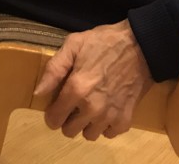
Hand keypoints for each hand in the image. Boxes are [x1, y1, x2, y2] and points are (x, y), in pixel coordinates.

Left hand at [34, 20, 152, 141]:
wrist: (139, 46)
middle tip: (74, 102)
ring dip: (86, 123)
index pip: (54, 119)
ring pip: (89, 135)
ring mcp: (109, 116)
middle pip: (69, 131)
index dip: (51, 112)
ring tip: (90, 104)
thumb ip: (54, 69)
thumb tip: (39, 93)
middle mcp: (92, 108)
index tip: (56, 103)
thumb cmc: (104, 42)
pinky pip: (108, 134)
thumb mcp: (74, 44)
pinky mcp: (125, 120)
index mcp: (76, 89)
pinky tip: (105, 108)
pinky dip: (105, 125)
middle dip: (68, 118)